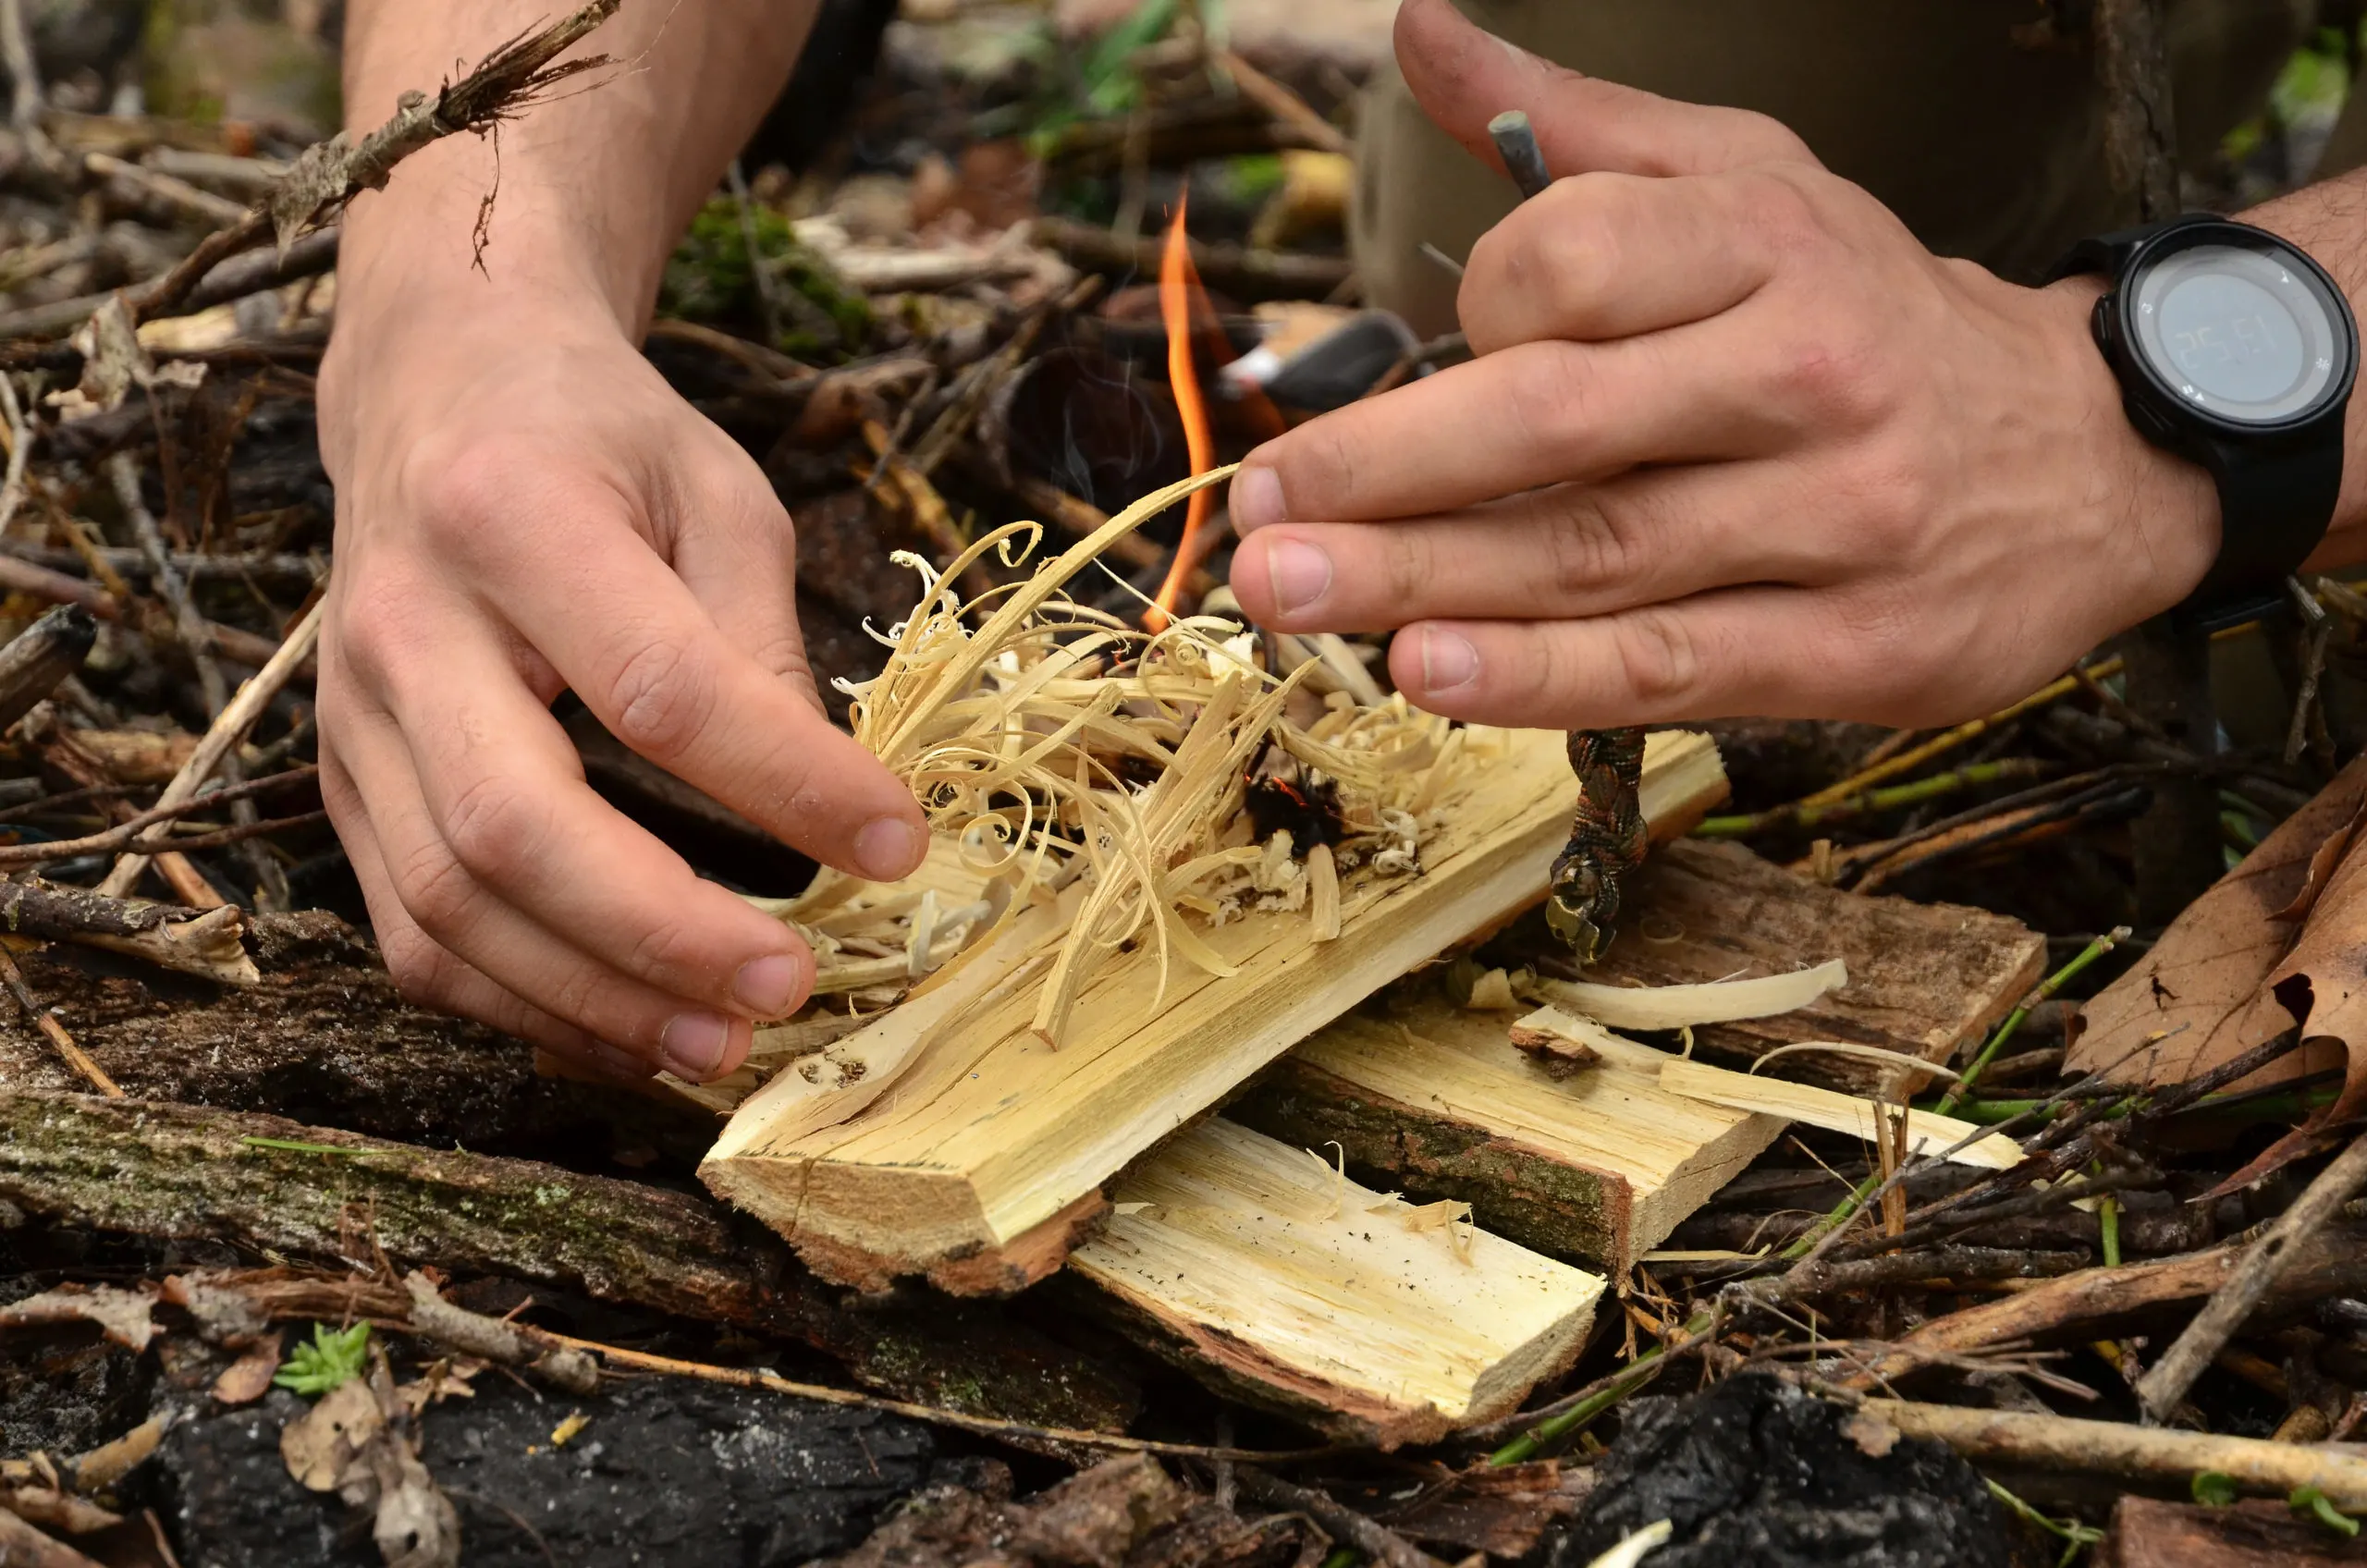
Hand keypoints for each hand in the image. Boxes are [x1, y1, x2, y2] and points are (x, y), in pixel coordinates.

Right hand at [316, 281, 927, 1081]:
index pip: (658, 686)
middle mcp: (404, 626)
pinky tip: (635, 1030)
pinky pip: (416, 937)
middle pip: (514, 826)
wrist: (436, 395)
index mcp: (511, 517)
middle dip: (662, 932)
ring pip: (450, 908)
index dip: (785, 781)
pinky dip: (527, 1005)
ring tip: (723, 1045)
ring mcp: (352, 721)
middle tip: (789, 989)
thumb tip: (836, 806)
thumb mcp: (717, 492)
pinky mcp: (345, 789)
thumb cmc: (598, 442)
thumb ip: (764, 641)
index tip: (898, 844)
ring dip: (595, 1000)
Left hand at [1227, 0, 2219, 730]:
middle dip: (1383, 468)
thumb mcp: (1757, 181)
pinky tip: (1429, 672)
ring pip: (1595, 554)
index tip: (1423, 349)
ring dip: (1424, 580)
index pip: (1570, 262)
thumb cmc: (1871, 315)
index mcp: (1768, 245)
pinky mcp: (1848, 649)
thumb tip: (1425, 34)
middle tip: (1255, 504)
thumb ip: (1583, 125)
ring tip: (1289, 589)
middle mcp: (1804, 376)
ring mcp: (1832, 522)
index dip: (1469, 309)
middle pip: (1556, 420)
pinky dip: (1540, 679)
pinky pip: (1668, 665)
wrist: (2091, 457)